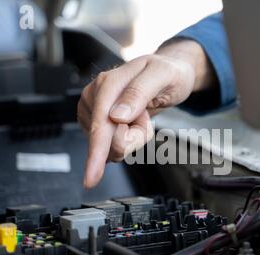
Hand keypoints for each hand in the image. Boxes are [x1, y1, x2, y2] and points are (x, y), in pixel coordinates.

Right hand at [77, 39, 215, 188]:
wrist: (168, 72)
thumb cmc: (167, 72)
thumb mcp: (162, 76)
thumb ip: (139, 93)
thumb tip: (117, 116)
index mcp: (109, 83)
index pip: (100, 125)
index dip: (96, 152)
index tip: (91, 176)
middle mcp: (96, 95)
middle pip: (105, 140)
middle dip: (133, 137)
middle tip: (146, 115)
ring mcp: (95, 109)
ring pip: (109, 145)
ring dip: (132, 137)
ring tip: (142, 114)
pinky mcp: (97, 120)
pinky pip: (111, 144)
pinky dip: (129, 138)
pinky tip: (133, 121)